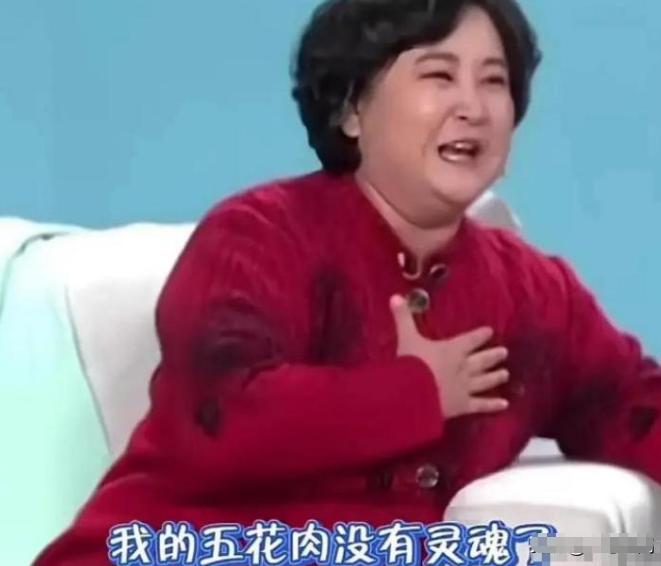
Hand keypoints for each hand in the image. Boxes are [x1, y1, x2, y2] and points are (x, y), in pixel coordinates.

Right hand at [390, 294, 509, 418]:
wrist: (414, 392)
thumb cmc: (412, 363)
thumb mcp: (407, 338)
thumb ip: (403, 318)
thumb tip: (395, 296)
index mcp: (452, 349)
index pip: (470, 340)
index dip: (480, 335)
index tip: (489, 331)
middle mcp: (463, 367)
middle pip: (481, 360)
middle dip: (493, 356)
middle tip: (504, 352)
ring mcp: (465, 387)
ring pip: (484, 381)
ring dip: (495, 377)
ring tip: (506, 374)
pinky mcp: (463, 405)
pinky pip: (481, 405)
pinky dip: (492, 405)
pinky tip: (504, 404)